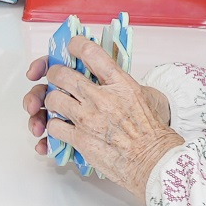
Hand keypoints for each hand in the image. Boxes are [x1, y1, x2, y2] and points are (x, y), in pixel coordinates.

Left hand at [21, 37, 182, 194]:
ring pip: (52, 98)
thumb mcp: (142, 96)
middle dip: (54, 74)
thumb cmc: (152, 133)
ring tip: (57, 104)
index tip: (71, 46)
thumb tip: (104, 72)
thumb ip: (120, 83)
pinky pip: (54, 126)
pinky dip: (53, 126)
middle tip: (56, 77)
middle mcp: (101, 98)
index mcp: (120, 83)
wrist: (154, 161)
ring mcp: (88, 118)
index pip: (91, 52)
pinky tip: (61, 126)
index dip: (75, 45)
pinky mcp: (80, 139)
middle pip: (62, 74)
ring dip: (51, 100)